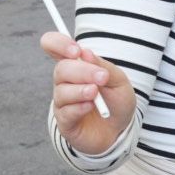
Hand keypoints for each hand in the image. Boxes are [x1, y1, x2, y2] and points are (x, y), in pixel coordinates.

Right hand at [41, 31, 135, 153]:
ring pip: (62, 91)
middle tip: (102, 77)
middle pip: (61, 69)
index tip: (76, 51)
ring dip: (80, 90)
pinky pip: (65, 112)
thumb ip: (102, 66)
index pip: (52, 46)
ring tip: (95, 93)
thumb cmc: (117, 102)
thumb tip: (85, 53)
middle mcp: (64, 82)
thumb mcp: (118, 81)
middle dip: (82, 71)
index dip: (58, 44)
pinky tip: (90, 106)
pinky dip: (79, 107)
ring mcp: (62, 102)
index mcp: (75, 65)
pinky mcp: (64, 122)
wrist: (121, 130)